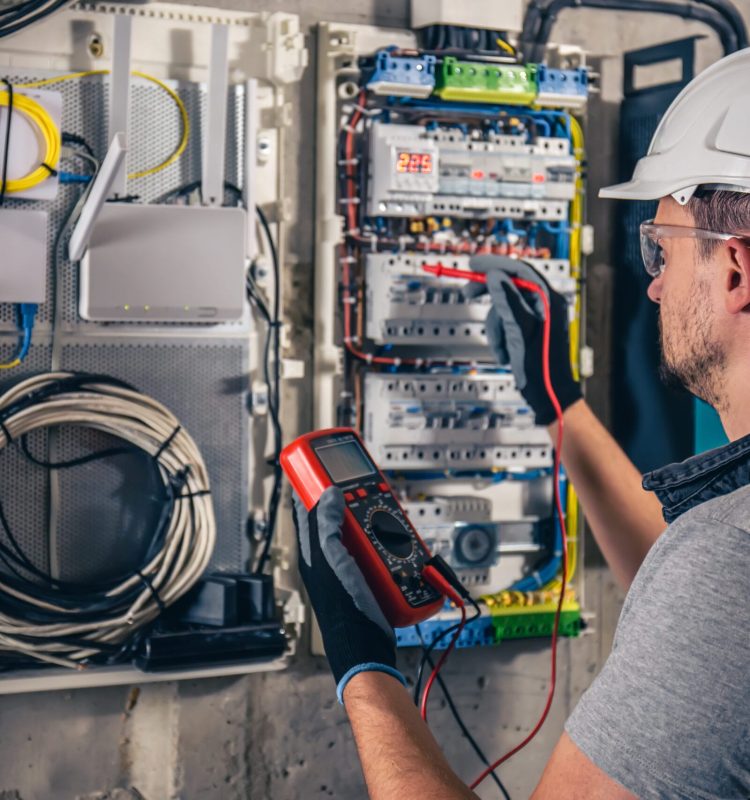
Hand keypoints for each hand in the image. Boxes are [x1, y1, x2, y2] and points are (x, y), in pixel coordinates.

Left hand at [293, 487, 405, 701]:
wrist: (367, 645)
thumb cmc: (343, 607)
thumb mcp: (331, 559)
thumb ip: (326, 526)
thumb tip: (329, 493)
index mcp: (312, 551)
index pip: (307, 509)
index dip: (314, 486)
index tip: (324, 466)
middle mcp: (329, 556)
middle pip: (340, 517)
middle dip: (353, 502)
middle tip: (367, 490)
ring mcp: (350, 566)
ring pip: (363, 531)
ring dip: (376, 522)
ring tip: (386, 518)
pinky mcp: (369, 575)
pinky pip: (379, 550)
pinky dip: (389, 542)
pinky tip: (399, 542)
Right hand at [467, 254, 581, 424]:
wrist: (548, 394)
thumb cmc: (541, 366)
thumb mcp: (520, 330)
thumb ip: (507, 300)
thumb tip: (495, 276)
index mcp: (548, 300)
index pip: (520, 271)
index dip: (495, 264)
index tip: (474, 264)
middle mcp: (544, 305)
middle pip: (510, 286)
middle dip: (489, 295)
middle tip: (468, 292)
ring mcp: (536, 318)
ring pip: (503, 308)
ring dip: (496, 328)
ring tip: (501, 347)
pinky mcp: (528, 331)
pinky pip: (506, 324)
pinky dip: (500, 337)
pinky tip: (506, 352)